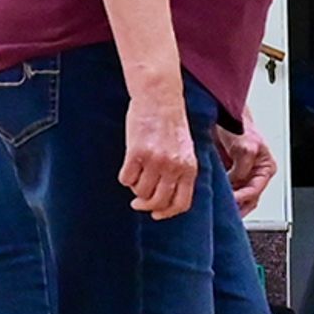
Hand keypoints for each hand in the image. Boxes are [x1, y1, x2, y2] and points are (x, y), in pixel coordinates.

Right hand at [120, 87, 199, 219]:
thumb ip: (180, 173)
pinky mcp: (136, 153)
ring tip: (136, 176)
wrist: (159, 98)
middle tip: (137, 203)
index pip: (181, 203)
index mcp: (188, 168)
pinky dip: (125, 177)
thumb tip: (165, 200)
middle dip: (146, 206)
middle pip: (158, 201)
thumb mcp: (185, 151)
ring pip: (140, 191)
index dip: (167, 213)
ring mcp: (155, 160)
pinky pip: (126, 178)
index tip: (156, 215)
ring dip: (135, 189)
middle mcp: (173, 167)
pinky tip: (128, 166)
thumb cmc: (171, 124)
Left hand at [215, 120, 277, 209]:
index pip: (255, 191)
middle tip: (221, 211)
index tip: (230, 200)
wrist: (222, 113)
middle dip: (235, 207)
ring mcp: (240, 176)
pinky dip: (218, 197)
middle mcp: (254, 175)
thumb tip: (233, 184)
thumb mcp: (245, 146)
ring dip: (226, 204)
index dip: (242, 197)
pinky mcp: (226, 175)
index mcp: (265, 168)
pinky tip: (210, 200)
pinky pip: (223, 192)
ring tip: (215, 210)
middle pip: (247, 200)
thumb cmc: (238, 124)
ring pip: (236, 199)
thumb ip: (242, 167)